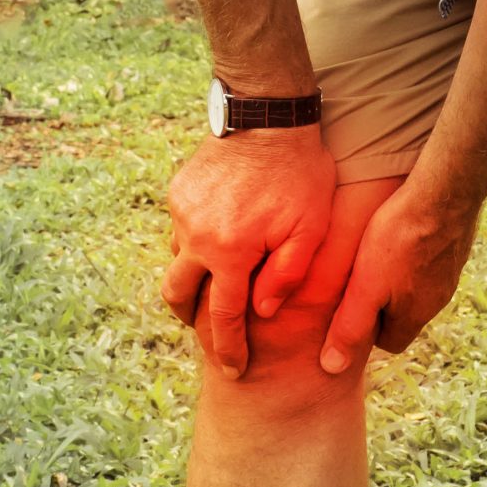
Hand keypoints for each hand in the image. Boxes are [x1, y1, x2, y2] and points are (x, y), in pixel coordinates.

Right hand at [162, 127, 339, 378]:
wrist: (269, 115)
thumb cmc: (300, 172)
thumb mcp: (310, 226)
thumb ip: (287, 273)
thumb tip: (261, 311)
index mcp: (230, 251)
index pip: (223, 317)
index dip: (228, 349)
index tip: (234, 371)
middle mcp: (196, 236)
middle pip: (178, 295)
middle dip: (191, 319)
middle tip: (208, 331)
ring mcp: (182, 212)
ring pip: (175, 260)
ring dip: (192, 278)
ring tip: (216, 283)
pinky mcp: (178, 190)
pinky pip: (180, 228)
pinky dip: (194, 243)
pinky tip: (218, 238)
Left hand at [320, 176, 479, 375]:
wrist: (445, 191)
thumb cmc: (399, 238)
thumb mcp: (366, 286)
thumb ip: (350, 327)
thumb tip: (332, 368)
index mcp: (416, 315)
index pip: (391, 344)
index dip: (369, 331)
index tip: (353, 307)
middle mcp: (438, 299)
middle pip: (406, 315)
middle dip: (383, 304)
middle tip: (360, 279)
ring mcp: (451, 272)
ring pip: (419, 287)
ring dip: (399, 278)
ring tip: (378, 254)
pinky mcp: (456, 246)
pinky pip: (432, 261)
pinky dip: (415, 254)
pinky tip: (402, 232)